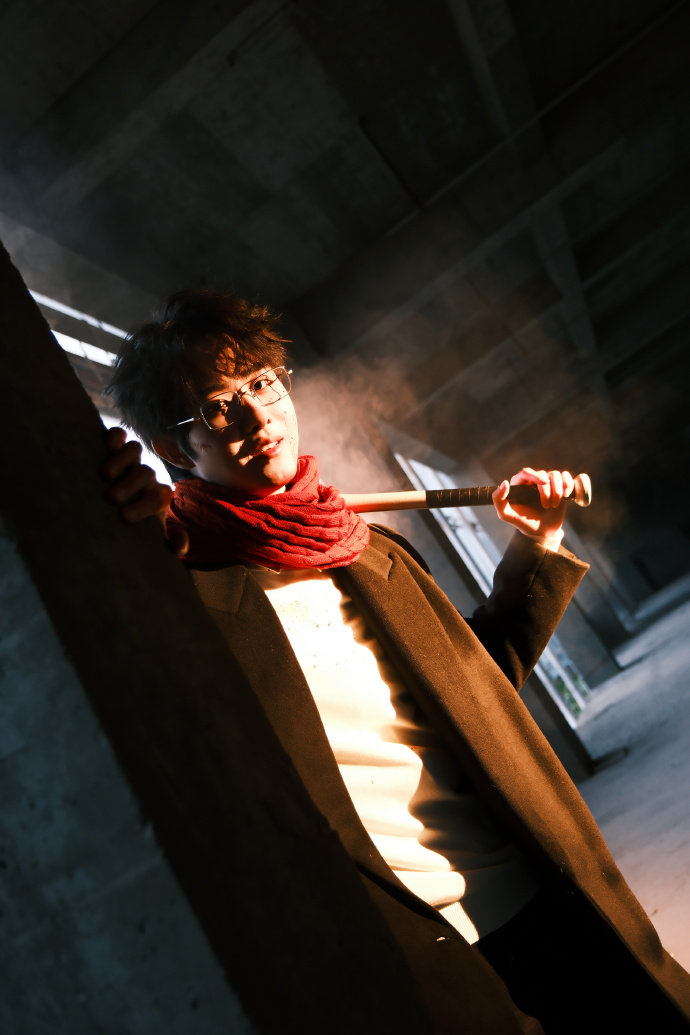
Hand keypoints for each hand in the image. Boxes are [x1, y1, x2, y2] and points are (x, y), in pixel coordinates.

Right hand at [101, 427, 187, 556]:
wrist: (115, 505)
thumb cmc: (133, 525)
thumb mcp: (150, 536)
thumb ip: (169, 542)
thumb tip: (179, 545)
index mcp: (157, 496)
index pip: (158, 497)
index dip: (144, 506)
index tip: (124, 518)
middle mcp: (145, 475)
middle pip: (145, 473)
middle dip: (130, 485)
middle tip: (111, 499)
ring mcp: (131, 460)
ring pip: (134, 449)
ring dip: (120, 460)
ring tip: (104, 476)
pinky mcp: (114, 447)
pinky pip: (118, 435)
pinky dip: (113, 437)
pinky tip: (103, 446)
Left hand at [492, 468, 574, 549]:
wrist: (541, 532)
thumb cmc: (523, 522)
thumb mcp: (506, 515)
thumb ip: (499, 500)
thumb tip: (504, 483)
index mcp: (519, 484)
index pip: (526, 472)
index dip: (536, 475)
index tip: (544, 483)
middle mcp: (532, 481)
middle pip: (543, 474)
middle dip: (547, 490)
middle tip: (546, 506)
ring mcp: (547, 483)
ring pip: (556, 475)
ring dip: (557, 490)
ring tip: (554, 505)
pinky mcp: (559, 486)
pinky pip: (565, 476)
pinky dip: (568, 484)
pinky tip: (565, 495)